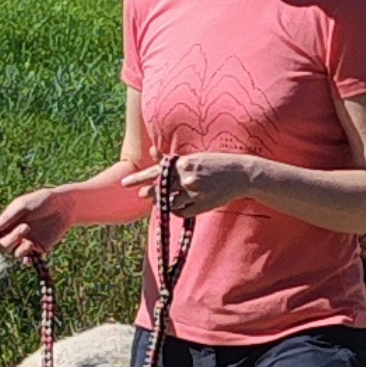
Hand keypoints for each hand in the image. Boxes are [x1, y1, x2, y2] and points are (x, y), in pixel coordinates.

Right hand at [0, 188, 71, 261]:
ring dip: (19, 248)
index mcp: (5, 223)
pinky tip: (28, 258)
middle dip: (10, 239)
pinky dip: (25, 259)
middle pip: (1, 246)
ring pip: (13, 253)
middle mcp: (12, 234)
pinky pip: (27, 258)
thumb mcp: (22, 206)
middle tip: (25, 227)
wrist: (64, 206)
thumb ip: (7, 218)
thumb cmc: (41, 201)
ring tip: (29, 240)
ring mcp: (24, 242)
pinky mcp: (38, 248)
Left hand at [122, 152, 255, 218]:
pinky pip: (182, 212)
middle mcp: (187, 178)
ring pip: (170, 203)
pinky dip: (178, 210)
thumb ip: (174, 160)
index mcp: (184, 164)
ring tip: (165, 200)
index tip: (124, 183)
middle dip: (150, 193)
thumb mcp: (195, 157)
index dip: (139, 178)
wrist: (241, 174)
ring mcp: (195, 193)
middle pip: (160, 190)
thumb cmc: (217, 163)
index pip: (156, 171)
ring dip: (165, 202)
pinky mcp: (202, 205)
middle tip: (141, 195)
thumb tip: (154, 154)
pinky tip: (179, 206)